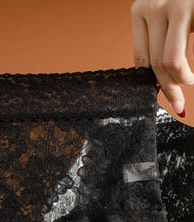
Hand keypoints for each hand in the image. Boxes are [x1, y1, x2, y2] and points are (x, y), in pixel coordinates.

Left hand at [131, 0, 193, 116]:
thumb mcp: (166, 10)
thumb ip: (161, 36)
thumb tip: (157, 76)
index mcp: (140, 10)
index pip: (142, 57)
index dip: (151, 80)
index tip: (159, 95)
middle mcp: (153, 7)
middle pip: (154, 62)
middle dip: (167, 88)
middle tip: (178, 104)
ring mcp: (176, 5)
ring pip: (169, 60)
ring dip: (181, 80)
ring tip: (190, 83)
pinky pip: (184, 53)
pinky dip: (189, 70)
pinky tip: (192, 75)